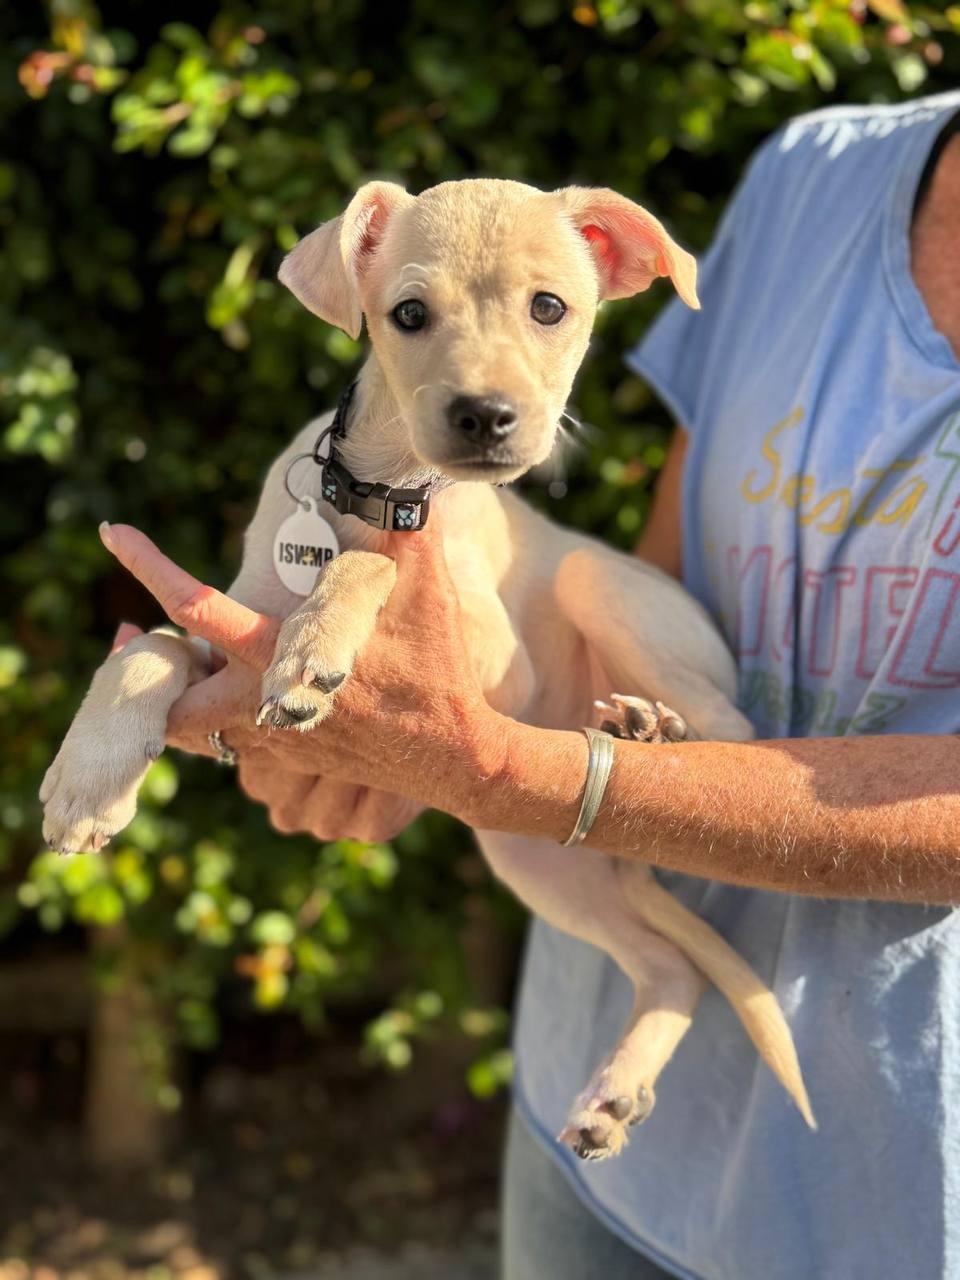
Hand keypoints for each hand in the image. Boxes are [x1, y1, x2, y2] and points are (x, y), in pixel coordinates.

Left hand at [100, 522, 504, 837]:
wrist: (452, 756)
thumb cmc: (436, 672)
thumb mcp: (425, 591)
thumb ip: (406, 529)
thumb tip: (401, 476)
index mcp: (280, 655)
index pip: (197, 606)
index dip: (149, 565)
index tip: (112, 532)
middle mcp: (264, 703)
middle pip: (167, 698)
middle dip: (139, 668)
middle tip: (129, 636)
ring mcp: (273, 739)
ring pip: (192, 730)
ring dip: (176, 695)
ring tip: (177, 661)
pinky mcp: (289, 763)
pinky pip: (229, 746)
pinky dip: (213, 720)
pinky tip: (231, 690)